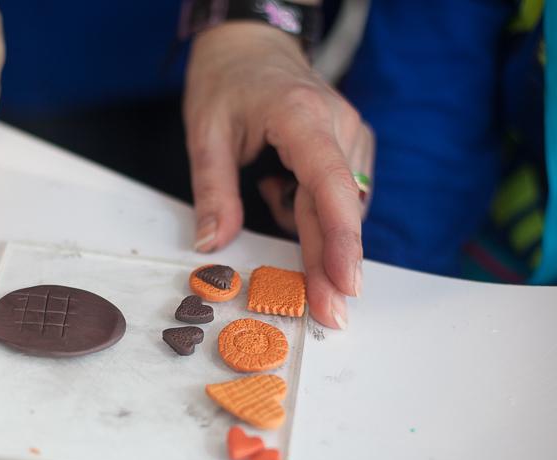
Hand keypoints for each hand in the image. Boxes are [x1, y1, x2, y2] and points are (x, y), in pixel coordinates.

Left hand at [184, 22, 373, 328]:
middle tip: (330, 317)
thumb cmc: (226, 81)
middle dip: (335, 266)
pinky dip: (312, 209)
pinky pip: (340, 197)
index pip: (329, 184)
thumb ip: (212, 190)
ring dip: (312, 228)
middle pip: (340, 209)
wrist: (252, 44)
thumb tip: (211, 246)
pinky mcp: (352, 144)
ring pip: (342, 207)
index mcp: (300, 116)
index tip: (344, 284)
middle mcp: (338, 124)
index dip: (339, 239)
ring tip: (265, 188)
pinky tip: (279, 184)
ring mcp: (351, 133)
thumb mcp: (204, 131)